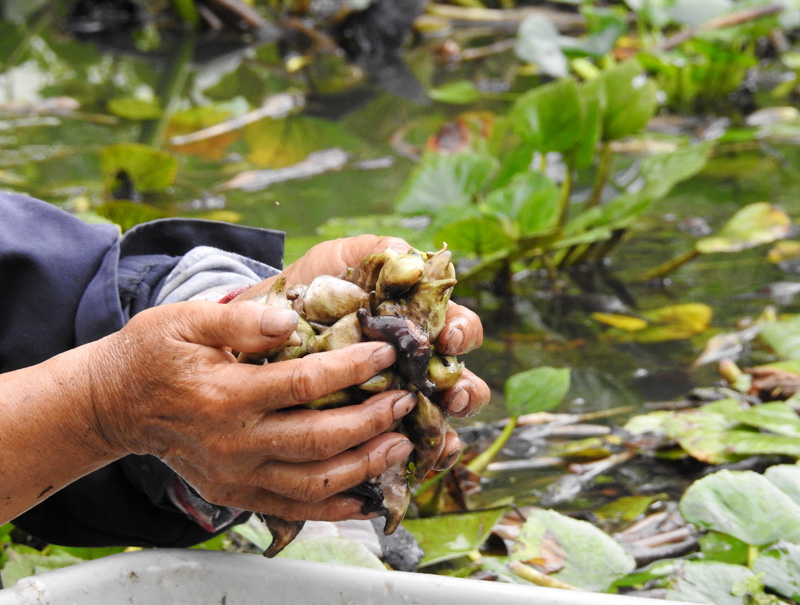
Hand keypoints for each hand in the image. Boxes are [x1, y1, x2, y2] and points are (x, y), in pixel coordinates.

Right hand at [88, 300, 416, 521]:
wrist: (115, 405)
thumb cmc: (154, 356)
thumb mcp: (185, 320)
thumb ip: (240, 320)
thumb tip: (291, 318)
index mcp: (226, 394)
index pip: (304, 383)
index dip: (352, 367)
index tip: (386, 351)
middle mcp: (235, 442)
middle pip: (319, 439)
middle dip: (372, 421)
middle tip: (406, 402)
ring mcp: (236, 474)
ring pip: (313, 482)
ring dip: (365, 467)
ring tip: (400, 446)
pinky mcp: (236, 493)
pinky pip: (293, 510)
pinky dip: (334, 508)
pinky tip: (366, 498)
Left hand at [232, 235, 490, 469]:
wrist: (259, 327)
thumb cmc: (309, 287)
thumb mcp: (337, 260)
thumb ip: (372, 251)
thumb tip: (407, 257)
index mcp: (416, 321)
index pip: (456, 326)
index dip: (461, 332)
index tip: (449, 338)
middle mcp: (415, 361)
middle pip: (458, 377)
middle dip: (464, 387)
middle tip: (451, 392)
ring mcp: (397, 396)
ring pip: (440, 417)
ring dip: (447, 426)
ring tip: (440, 431)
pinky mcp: (372, 427)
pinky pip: (407, 447)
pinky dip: (423, 455)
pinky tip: (425, 459)